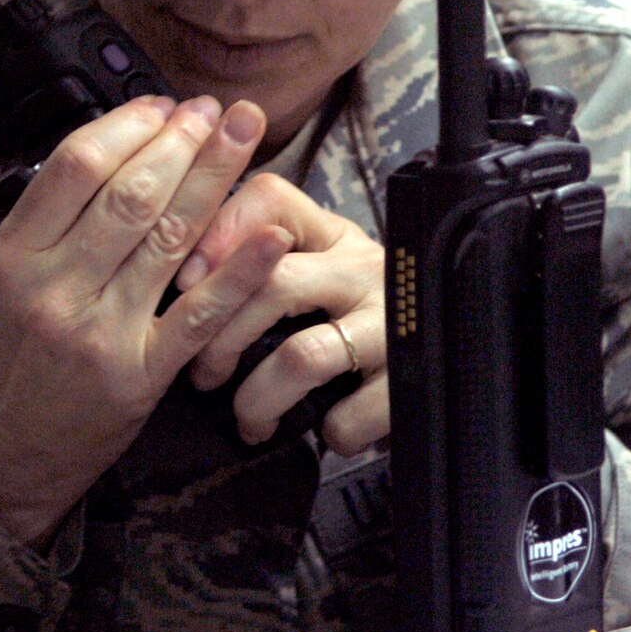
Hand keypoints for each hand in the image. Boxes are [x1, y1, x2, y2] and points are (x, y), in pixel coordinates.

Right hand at [0, 95, 288, 547]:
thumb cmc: (2, 359)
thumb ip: (49, 221)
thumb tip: (116, 149)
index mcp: (13, 256)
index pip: (75, 166)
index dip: (128, 125)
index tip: (161, 105)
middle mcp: (55, 288)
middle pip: (131, 193)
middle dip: (182, 141)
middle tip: (214, 110)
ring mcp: (101, 332)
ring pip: (169, 238)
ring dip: (214, 178)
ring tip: (243, 135)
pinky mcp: (141, 375)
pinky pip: (200, 313)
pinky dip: (240, 269)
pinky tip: (271, 232)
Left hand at [178, 174, 387, 455]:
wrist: (449, 361)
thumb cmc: (354, 320)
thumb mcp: (316, 275)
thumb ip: (259, 266)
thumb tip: (182, 283)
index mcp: (333, 235)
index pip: (272, 199)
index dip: (220, 234)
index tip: (185, 284)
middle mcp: (365, 267)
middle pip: (274, 282)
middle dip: (222, 339)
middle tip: (204, 376)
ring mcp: (392, 321)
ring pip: (302, 356)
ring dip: (259, 398)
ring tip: (250, 420)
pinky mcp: (411, 378)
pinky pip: (347, 413)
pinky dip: (325, 432)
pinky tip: (325, 431)